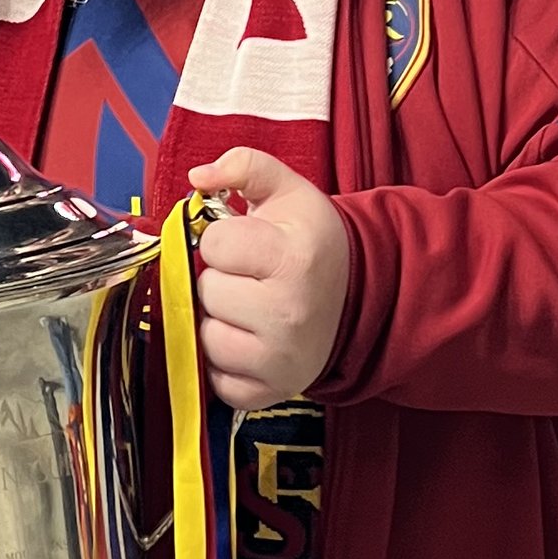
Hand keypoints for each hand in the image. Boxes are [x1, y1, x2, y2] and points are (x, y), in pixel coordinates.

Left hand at [185, 151, 350, 411]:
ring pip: (204, 337)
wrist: (360, 295)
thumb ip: (243, 166)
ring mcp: (279, 359)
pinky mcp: (270, 392)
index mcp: (292, 258)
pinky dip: (222, 363)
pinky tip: (248, 340)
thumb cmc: (311, 242)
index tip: (247, 243)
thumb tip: (197, 176)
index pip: (214, 244)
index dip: (223, 239)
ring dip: (217, 321)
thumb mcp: (288, 191)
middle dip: (220, 279)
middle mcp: (287, 313)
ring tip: (247, 308)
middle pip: (206, 291)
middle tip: (250, 277)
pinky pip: (215, 380)